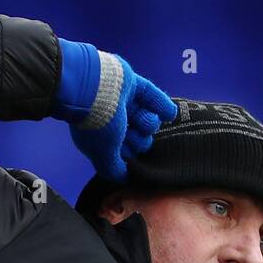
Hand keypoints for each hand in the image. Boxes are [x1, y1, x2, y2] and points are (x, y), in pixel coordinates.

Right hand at [52, 38, 176, 180]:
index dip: (129, 153)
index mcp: (102, 137)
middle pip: (138, 138)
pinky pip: (151, 97)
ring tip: (146, 119)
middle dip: (140, 139)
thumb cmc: (97, 124)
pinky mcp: (131, 83)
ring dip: (150, 123)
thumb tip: (125, 179)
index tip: (126, 151)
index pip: (124, 152)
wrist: (91, 86)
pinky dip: (162, 106)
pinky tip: (170, 114)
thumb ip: (114, 170)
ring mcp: (122, 102)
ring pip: (146, 119)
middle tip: (133, 133)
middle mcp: (112, 121)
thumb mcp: (103, 155)